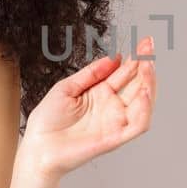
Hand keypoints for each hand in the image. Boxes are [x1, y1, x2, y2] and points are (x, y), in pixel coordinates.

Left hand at [21, 35, 158, 179]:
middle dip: (146, 65)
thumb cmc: (47, 120)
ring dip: (150, 84)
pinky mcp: (115, 138)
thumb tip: (114, 58)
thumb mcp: (67, 87)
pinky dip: (146, 109)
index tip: (145, 41)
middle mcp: (112, 107)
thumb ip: (91, 73)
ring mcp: (116, 122)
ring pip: (144, 103)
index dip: (137, 57)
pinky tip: (145, 92)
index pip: (125, 73)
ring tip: (148, 66)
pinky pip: (138, 124)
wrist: (37, 146)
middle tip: (149, 46)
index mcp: (101, 93)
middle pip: (138, 84)